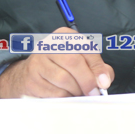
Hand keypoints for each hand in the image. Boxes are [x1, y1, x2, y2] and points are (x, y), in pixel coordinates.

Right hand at [0, 27, 114, 97]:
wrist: (30, 75)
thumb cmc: (60, 67)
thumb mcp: (80, 60)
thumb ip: (97, 67)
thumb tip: (104, 81)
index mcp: (63, 36)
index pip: (85, 48)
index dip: (97, 67)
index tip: (104, 83)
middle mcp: (48, 45)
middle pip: (73, 62)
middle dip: (87, 81)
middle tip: (93, 93)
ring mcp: (37, 62)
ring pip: (64, 79)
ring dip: (76, 91)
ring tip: (77, 92)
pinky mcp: (31, 80)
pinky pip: (55, 93)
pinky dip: (65, 98)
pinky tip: (65, 95)